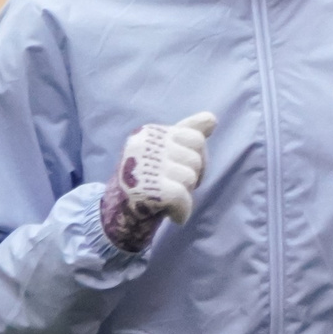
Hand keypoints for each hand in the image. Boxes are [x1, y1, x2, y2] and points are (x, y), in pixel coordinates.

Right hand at [99, 111, 215, 252]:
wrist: (120, 212)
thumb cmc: (149, 177)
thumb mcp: (166, 149)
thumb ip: (188, 132)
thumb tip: (212, 119)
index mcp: (150, 133)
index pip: (196, 139)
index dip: (199, 158)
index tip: (185, 168)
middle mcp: (143, 146)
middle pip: (195, 160)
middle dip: (193, 177)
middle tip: (174, 186)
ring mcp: (144, 167)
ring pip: (190, 178)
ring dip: (186, 194)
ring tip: (169, 197)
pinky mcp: (147, 190)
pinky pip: (182, 198)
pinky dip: (183, 211)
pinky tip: (175, 215)